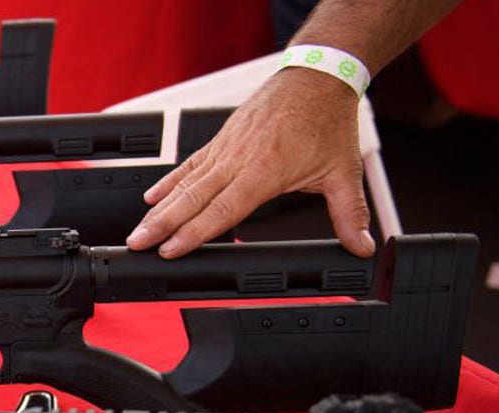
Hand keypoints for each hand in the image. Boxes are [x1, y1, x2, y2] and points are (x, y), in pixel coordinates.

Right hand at [126, 68, 375, 258]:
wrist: (317, 77)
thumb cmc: (327, 121)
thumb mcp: (343, 172)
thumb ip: (350, 214)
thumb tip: (361, 247)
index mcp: (265, 171)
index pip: (223, 210)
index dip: (194, 233)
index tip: (171, 250)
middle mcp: (239, 160)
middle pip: (193, 199)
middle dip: (162, 224)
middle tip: (137, 244)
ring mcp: (226, 148)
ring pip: (186, 183)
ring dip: (159, 208)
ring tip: (138, 229)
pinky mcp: (221, 140)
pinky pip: (190, 165)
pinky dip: (170, 182)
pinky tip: (152, 198)